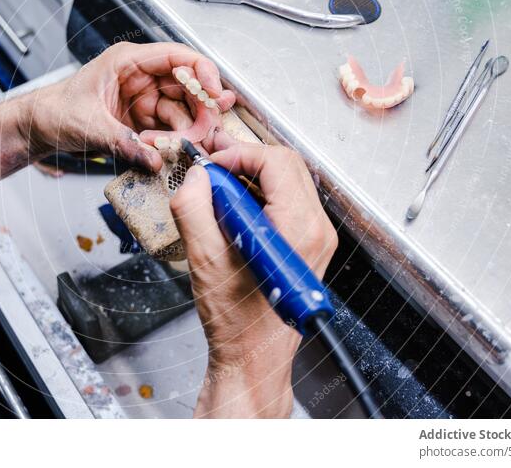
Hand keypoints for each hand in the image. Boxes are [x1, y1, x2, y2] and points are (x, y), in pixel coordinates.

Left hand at [17, 42, 235, 170]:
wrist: (41, 127)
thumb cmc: (56, 111)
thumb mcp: (89, 126)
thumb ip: (123, 142)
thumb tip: (154, 159)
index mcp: (129, 61)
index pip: (178, 57)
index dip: (203, 72)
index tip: (215, 93)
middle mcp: (142, 76)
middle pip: (188, 86)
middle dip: (202, 108)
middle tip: (208, 131)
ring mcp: (145, 98)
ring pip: (183, 110)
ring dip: (189, 129)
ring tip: (185, 146)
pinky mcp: (143, 119)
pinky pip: (170, 128)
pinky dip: (175, 141)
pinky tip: (172, 151)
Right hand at [170, 138, 337, 417]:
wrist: (254, 357)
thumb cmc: (237, 320)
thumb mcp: (204, 259)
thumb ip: (194, 207)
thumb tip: (198, 176)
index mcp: (299, 228)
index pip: (276, 162)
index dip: (239, 153)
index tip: (210, 165)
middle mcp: (317, 229)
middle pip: (286, 166)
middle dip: (246, 159)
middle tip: (212, 166)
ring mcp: (316, 238)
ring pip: (287, 182)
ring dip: (251, 177)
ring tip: (216, 186)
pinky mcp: (307, 246)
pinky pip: (286, 203)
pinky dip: (258, 196)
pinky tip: (230, 207)